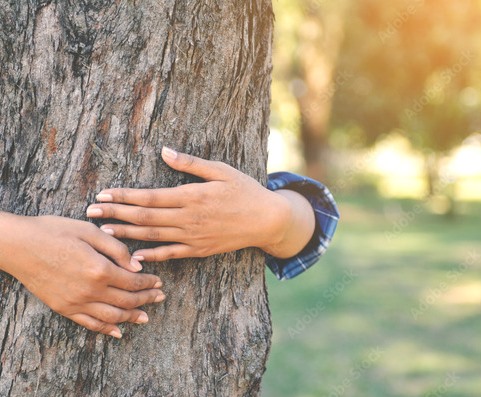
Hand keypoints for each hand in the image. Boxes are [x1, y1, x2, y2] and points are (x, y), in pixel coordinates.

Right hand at [0, 214, 164, 337]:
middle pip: (127, 301)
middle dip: (146, 299)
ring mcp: (76, 302)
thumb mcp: (90, 231)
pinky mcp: (63, 308)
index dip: (149, 283)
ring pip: (111, 317)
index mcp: (100, 269)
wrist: (18, 245)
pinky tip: (118, 331)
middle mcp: (90, 290)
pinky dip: (106, 329)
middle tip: (160, 297)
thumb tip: (137, 266)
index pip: (133, 281)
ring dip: (131, 317)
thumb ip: (116, 248)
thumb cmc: (54, 231)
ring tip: (145, 317)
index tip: (159, 282)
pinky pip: (89, 324)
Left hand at [86, 147, 313, 260]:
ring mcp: (193, 236)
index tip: (102, 194)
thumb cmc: (245, 191)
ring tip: (103, 231)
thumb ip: (191, 163)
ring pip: (152, 236)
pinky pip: (170, 254)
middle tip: (90, 212)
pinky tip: (133, 255)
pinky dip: (151, 255)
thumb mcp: (221, 170)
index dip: (123, 196)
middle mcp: (188, 218)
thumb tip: (164, 151)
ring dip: (126, 233)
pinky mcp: (199, 250)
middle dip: (115, 214)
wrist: (266, 220)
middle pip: (144, 217)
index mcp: (191, 196)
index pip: (149, 196)